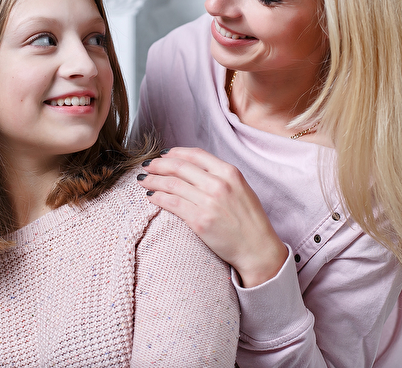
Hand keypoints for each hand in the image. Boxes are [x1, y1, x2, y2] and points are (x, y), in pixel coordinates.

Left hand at [137, 147, 287, 286]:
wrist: (257, 249)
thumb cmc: (249, 220)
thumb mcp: (240, 188)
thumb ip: (219, 175)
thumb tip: (192, 167)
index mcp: (230, 172)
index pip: (195, 154)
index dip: (175, 153)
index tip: (163, 155)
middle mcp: (219, 184)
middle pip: (179, 167)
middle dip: (158, 164)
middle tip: (147, 166)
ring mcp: (209, 202)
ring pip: (172, 184)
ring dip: (153, 180)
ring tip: (143, 181)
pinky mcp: (199, 220)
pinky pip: (172, 203)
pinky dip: (158, 198)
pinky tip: (151, 197)